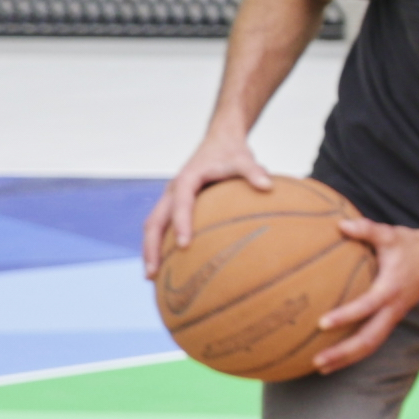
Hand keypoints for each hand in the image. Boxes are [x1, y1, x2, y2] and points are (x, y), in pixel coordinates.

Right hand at [146, 137, 272, 269]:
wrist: (220, 141)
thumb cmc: (232, 153)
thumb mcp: (244, 159)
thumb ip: (254, 172)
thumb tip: (268, 186)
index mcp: (187, 179)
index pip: (181, 204)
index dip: (181, 224)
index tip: (185, 245)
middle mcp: (173, 190)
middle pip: (154, 221)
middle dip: (151, 247)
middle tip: (153, 274)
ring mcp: (171, 198)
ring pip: (153, 226)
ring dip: (150, 250)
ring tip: (151, 277)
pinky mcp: (174, 204)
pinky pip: (161, 226)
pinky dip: (159, 245)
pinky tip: (166, 266)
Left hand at [307, 219, 418, 370]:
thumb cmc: (411, 245)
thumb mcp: (390, 233)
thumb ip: (366, 229)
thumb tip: (340, 225)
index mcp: (392, 288)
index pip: (367, 305)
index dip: (346, 315)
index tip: (322, 323)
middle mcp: (393, 308)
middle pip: (370, 339)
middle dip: (343, 353)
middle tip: (318, 362)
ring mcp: (393, 316)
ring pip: (371, 345)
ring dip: (347, 358)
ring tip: (321, 367)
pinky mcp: (392, 319)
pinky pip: (373, 340)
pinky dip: (354, 353)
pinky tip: (335, 358)